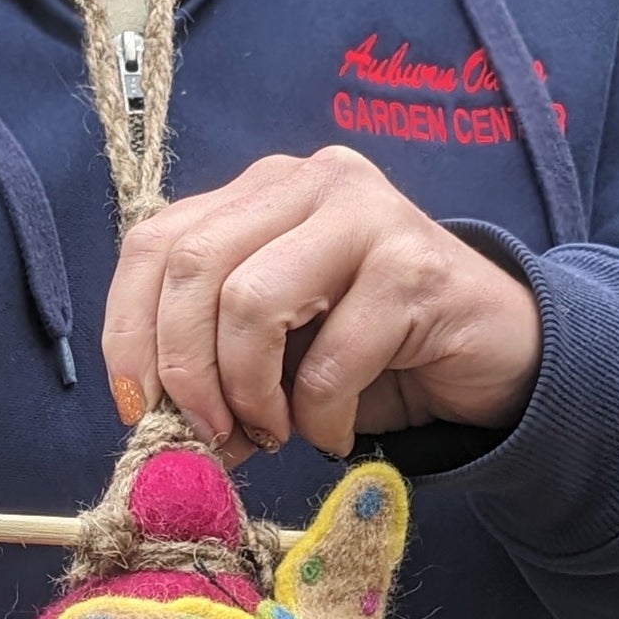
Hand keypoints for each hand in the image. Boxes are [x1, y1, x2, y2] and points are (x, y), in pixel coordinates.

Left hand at [102, 146, 542, 463]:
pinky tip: (332, 436)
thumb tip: (152, 428)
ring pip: (251, 303)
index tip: (139, 410)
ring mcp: (365, 215)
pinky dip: (318, 420)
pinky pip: (329, 362)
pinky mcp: (414, 268)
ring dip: (249, 396)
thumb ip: (210, 372)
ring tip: (275, 434)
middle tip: (210, 435)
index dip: (129, 334)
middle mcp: (307, 182)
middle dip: (185, 372)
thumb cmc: (368, 353)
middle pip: (193, 268)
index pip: (154, 244)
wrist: (490, 354)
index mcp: (257, 193)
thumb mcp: (272, 357)